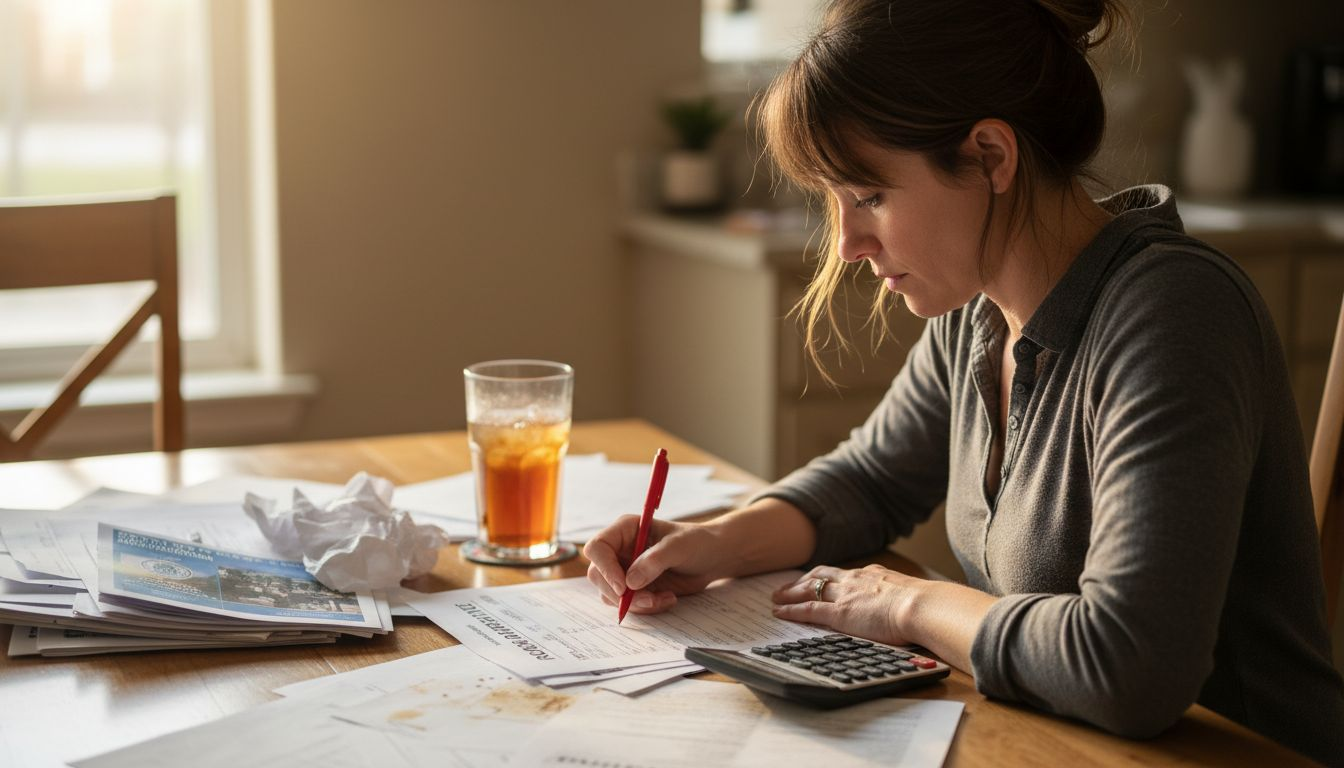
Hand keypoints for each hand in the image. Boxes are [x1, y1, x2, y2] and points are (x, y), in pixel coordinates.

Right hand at [583, 516, 730, 614]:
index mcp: (625, 530)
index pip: (597, 547)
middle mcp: (620, 549)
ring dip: (635, 603)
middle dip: (621, 594)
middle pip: (598, 575)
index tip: (623, 587)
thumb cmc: (697, 542)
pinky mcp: (634, 588)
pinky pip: (627, 604)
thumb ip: (654, 561)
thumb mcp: (679, 546)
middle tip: (649, 600)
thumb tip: (629, 583)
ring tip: (663, 598)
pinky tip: (668, 599)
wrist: (712, 558)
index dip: (605, 568)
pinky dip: (646, 607)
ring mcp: (625, 570)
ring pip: (611, 594)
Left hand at [771, 564, 923, 645]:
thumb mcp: (910, 595)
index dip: (825, 576)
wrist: (922, 606)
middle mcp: (854, 580)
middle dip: (801, 581)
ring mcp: (845, 596)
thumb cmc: (925, 605)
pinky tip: (780, 612)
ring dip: (790, 594)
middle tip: (786, 587)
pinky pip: (808, 610)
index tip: (816, 579)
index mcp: (873, 575)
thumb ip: (900, 599)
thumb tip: (907, 608)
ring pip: (809, 590)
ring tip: (776, 598)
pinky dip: (792, 610)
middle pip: (820, 576)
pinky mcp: (840, 613)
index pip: (842, 573)